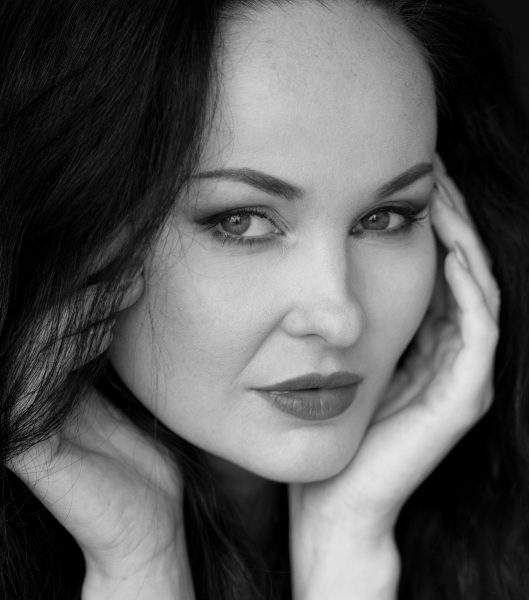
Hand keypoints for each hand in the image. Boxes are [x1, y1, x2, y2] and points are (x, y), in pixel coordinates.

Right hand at [6, 272, 192, 598]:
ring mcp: (13, 412)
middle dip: (83, 271)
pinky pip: (32, 372)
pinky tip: (106, 322)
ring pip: (31, 331)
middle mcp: (17, 387)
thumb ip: (105, 335)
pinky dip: (66, 338)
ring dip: (80, 301)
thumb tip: (124, 269)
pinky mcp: (20, 440)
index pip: (53, 301)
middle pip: (37, 308)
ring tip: (127, 286)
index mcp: (37, 372)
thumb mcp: (122, 383)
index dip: (85, 263)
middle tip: (129, 246)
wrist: (150, 525)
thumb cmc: (141, 455)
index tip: (131, 233)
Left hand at [288, 160, 500, 597]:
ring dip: (464, 236)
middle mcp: (461, 357)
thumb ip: (358, 312)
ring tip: (442, 191)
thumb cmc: (329, 435)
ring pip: (481, 285)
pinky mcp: (467, 395)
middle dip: (455, 214)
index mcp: (436, 347)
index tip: (416, 172)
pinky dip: (467, 281)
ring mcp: (470, 377)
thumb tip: (336, 250)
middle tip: (435, 163)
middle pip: (471, 266)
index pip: (449, 267)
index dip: (440, 219)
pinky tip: (446, 245)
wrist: (334, 505)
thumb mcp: (344, 353)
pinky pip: (479, 323)